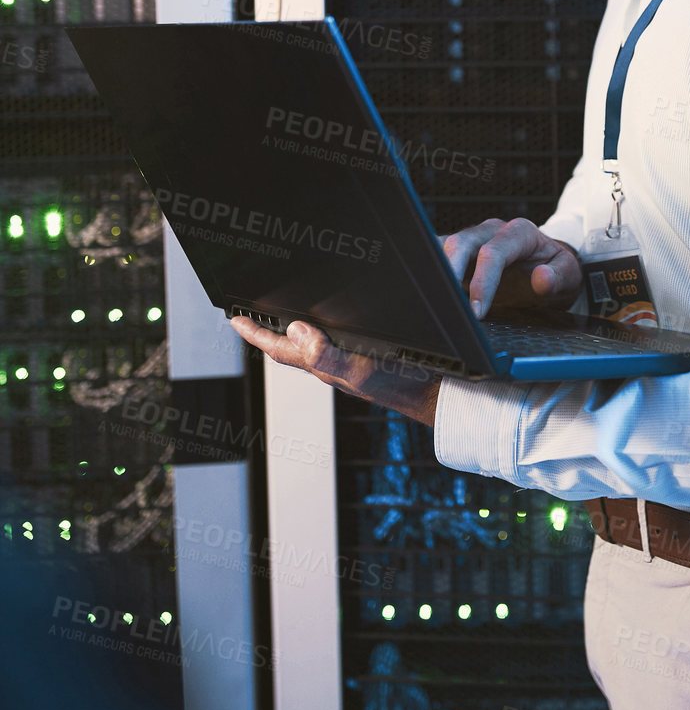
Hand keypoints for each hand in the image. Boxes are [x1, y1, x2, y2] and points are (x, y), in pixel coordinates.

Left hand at [228, 311, 441, 425]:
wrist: (435, 392)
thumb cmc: (399, 383)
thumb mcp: (357, 368)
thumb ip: (324, 354)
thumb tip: (294, 330)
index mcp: (323, 365)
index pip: (278, 348)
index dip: (255, 333)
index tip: (235, 319)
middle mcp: (331, 364)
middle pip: (290, 347)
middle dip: (269, 331)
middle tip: (251, 317)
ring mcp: (348, 363)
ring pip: (312, 344)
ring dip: (294, 331)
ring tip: (280, 319)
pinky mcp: (364, 360)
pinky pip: (334, 343)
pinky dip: (324, 332)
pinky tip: (332, 326)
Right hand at [441, 217, 582, 317]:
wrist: (548, 266)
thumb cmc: (555, 269)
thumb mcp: (569, 275)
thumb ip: (559, 276)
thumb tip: (542, 278)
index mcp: (519, 232)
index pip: (493, 252)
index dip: (483, 281)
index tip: (478, 311)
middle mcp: (491, 231)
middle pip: (461, 242)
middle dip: (449, 271)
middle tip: (446, 303)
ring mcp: (473, 240)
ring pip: (443, 246)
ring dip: (435, 269)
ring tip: (431, 297)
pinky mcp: (460, 253)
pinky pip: (438, 254)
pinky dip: (430, 269)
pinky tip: (426, 290)